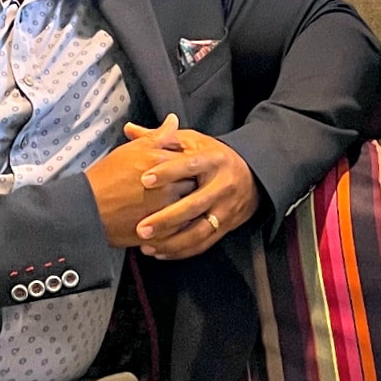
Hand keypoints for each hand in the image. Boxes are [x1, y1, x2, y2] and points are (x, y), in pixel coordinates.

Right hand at [85, 114, 195, 247]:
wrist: (87, 208)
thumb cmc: (108, 176)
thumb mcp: (132, 150)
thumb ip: (158, 136)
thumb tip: (174, 120)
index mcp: (162, 164)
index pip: (191, 161)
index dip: (190, 164)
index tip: (187, 167)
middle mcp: (168, 187)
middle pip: (195, 185)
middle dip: (193, 185)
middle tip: (189, 186)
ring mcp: (165, 211)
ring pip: (191, 209)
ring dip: (190, 207)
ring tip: (182, 205)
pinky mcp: (160, 231)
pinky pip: (181, 230)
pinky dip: (181, 226)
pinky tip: (176, 222)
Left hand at [123, 129, 259, 259]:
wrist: (251, 178)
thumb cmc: (213, 158)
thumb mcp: (193, 142)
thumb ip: (161, 139)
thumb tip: (129, 129)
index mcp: (214, 160)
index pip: (190, 166)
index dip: (168, 172)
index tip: (144, 179)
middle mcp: (222, 185)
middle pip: (194, 205)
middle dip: (167, 218)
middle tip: (141, 227)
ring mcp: (226, 209)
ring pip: (199, 230)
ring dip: (172, 241)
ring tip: (147, 244)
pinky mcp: (225, 227)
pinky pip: (203, 243)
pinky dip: (181, 251)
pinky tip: (160, 252)